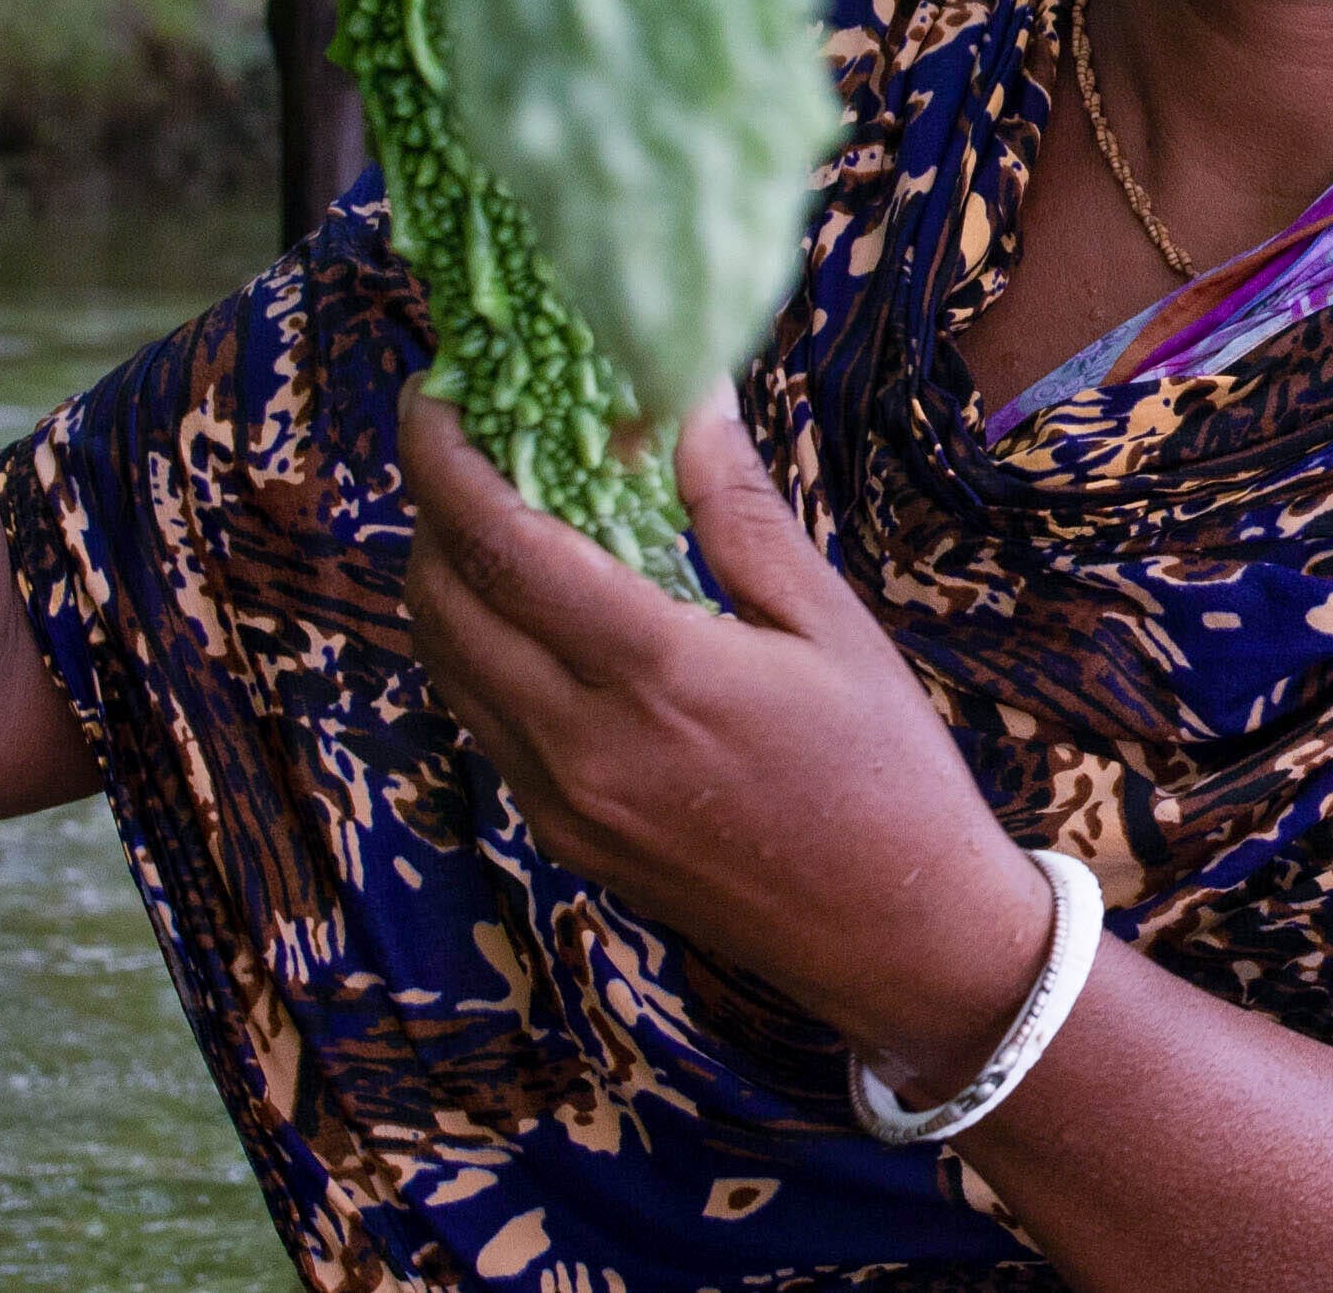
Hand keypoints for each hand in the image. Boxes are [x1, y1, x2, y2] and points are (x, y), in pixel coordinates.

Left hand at [399, 379, 1053, 1101]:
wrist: (902, 940)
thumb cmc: (883, 768)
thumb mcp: (827, 620)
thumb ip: (736, 508)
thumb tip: (685, 394)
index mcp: (650, 675)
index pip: (499, 545)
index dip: (444, 460)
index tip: (430, 392)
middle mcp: (579, 745)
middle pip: (442, 604)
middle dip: (432, 509)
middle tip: (465, 440)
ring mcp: (561, 804)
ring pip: (447, 666)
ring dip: (444, 578)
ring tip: (492, 508)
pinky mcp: (564, 840)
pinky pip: (483, 721)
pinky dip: (476, 646)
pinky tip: (530, 606)